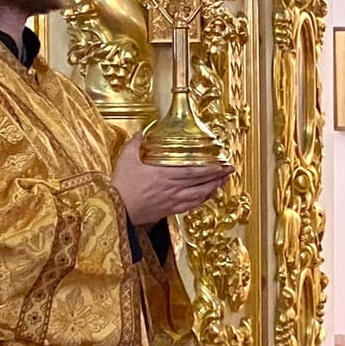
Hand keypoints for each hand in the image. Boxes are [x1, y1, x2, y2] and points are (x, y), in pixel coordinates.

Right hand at [112, 134, 232, 223]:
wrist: (115, 209)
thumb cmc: (120, 186)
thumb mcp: (125, 160)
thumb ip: (134, 145)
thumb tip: (138, 134)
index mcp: (163, 175)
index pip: (193, 171)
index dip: (210, 169)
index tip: (222, 164)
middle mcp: (171, 189)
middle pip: (200, 184)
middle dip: (217, 177)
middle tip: (229, 172)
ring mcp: (170, 202)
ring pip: (197, 197)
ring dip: (212, 190)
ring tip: (221, 184)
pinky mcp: (166, 211)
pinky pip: (188, 207)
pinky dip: (199, 202)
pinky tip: (204, 199)